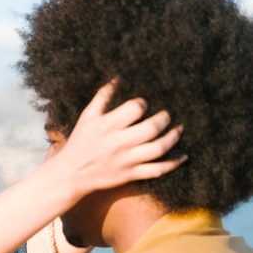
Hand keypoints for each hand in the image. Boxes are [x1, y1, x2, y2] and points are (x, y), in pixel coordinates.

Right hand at [56, 81, 185, 198]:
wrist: (70, 174)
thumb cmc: (79, 142)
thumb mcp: (87, 117)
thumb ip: (102, 96)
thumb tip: (118, 77)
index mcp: (107, 126)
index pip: (135, 108)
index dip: (143, 104)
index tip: (143, 105)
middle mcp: (118, 143)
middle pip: (152, 128)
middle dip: (165, 118)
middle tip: (167, 115)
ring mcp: (125, 160)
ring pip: (158, 148)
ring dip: (173, 137)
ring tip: (179, 129)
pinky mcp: (129, 175)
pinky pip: (156, 170)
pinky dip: (173, 164)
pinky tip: (183, 156)